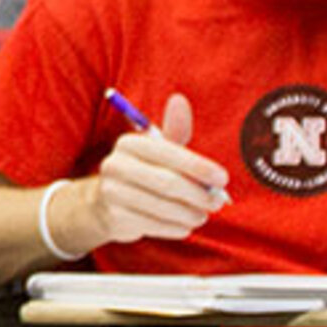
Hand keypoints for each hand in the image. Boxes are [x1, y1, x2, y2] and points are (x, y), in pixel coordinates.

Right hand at [83, 93, 227, 246]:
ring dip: (190, 213)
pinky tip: (184, 225)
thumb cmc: (143, 172)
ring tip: (203, 214)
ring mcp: (112, 192)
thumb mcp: (158, 150)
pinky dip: (176, 227)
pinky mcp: (114, 217)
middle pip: (167, 183)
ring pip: (163, 207)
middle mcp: (115, 165)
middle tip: (217, 201)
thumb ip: (175, 130)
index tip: (222, 178)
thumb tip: (179, 99)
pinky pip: (155, 225)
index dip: (199, 166)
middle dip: (199, 194)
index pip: (169, 153)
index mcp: (129, 143)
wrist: (104, 204)